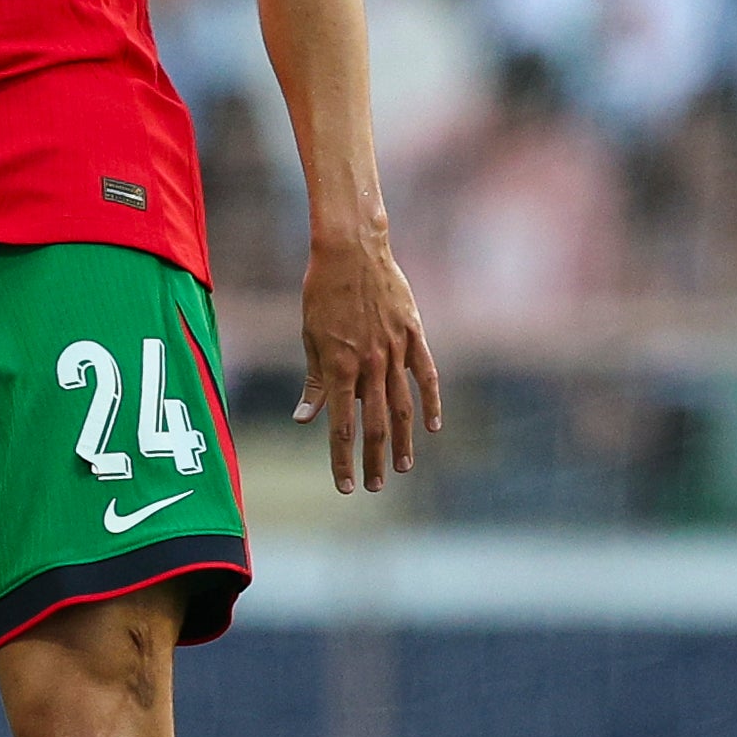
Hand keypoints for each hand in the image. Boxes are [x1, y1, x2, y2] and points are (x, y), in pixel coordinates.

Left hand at [294, 228, 440, 494]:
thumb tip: (305, 419)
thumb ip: (313, 381)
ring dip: (403, 441)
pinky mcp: (413, 335)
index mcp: (338, 368)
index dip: (343, 461)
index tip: (345, 486)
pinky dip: (430, 402)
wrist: (352, 250)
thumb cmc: (322, 292)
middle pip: (375, 425)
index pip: (341, 427)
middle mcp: (368, 365)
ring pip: (402, 406)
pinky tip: (431, 427)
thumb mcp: (310, 337)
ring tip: (402, 467)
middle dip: (374, 460)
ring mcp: (395, 350)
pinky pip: (426, 375)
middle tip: (375, 486)